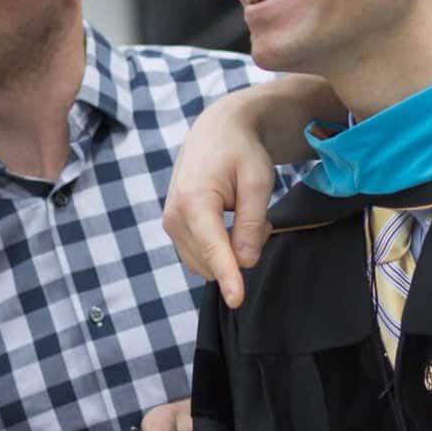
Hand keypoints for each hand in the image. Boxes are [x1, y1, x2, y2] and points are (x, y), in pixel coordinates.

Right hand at [162, 96, 281, 310]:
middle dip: (241, 252)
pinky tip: (232, 222)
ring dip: (231, 251)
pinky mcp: (173, 228)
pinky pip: (200, 256)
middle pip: (212, 262)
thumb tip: (246, 261)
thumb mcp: (258, 181)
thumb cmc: (240, 151)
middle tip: (261, 219)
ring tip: (246, 215)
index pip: (215, 249)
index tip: (237, 300)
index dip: (228, 277)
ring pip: (206, 264)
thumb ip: (252, 223)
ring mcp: (170, 224)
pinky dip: (221, 249)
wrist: (216, 130)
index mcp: (194, 201)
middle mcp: (174, 217)